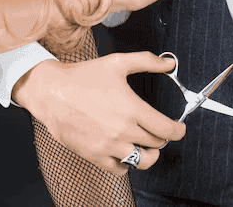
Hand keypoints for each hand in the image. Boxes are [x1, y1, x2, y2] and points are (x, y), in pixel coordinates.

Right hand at [13, 53, 184, 174]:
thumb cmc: (84, 77)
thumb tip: (168, 64)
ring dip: (149, 154)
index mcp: (131, 108)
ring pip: (141, 161)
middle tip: (160, 130)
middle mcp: (122, 130)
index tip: (180, 128)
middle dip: (163, 137)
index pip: (165, 128)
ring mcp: (108, 145)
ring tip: (148, 146)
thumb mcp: (118, 62)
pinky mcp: (94, 155)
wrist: (52, 92)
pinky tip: (126, 152)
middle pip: (156, 143)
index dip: (178, 130)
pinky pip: (119, 169)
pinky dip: (127, 164)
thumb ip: (146, 61)